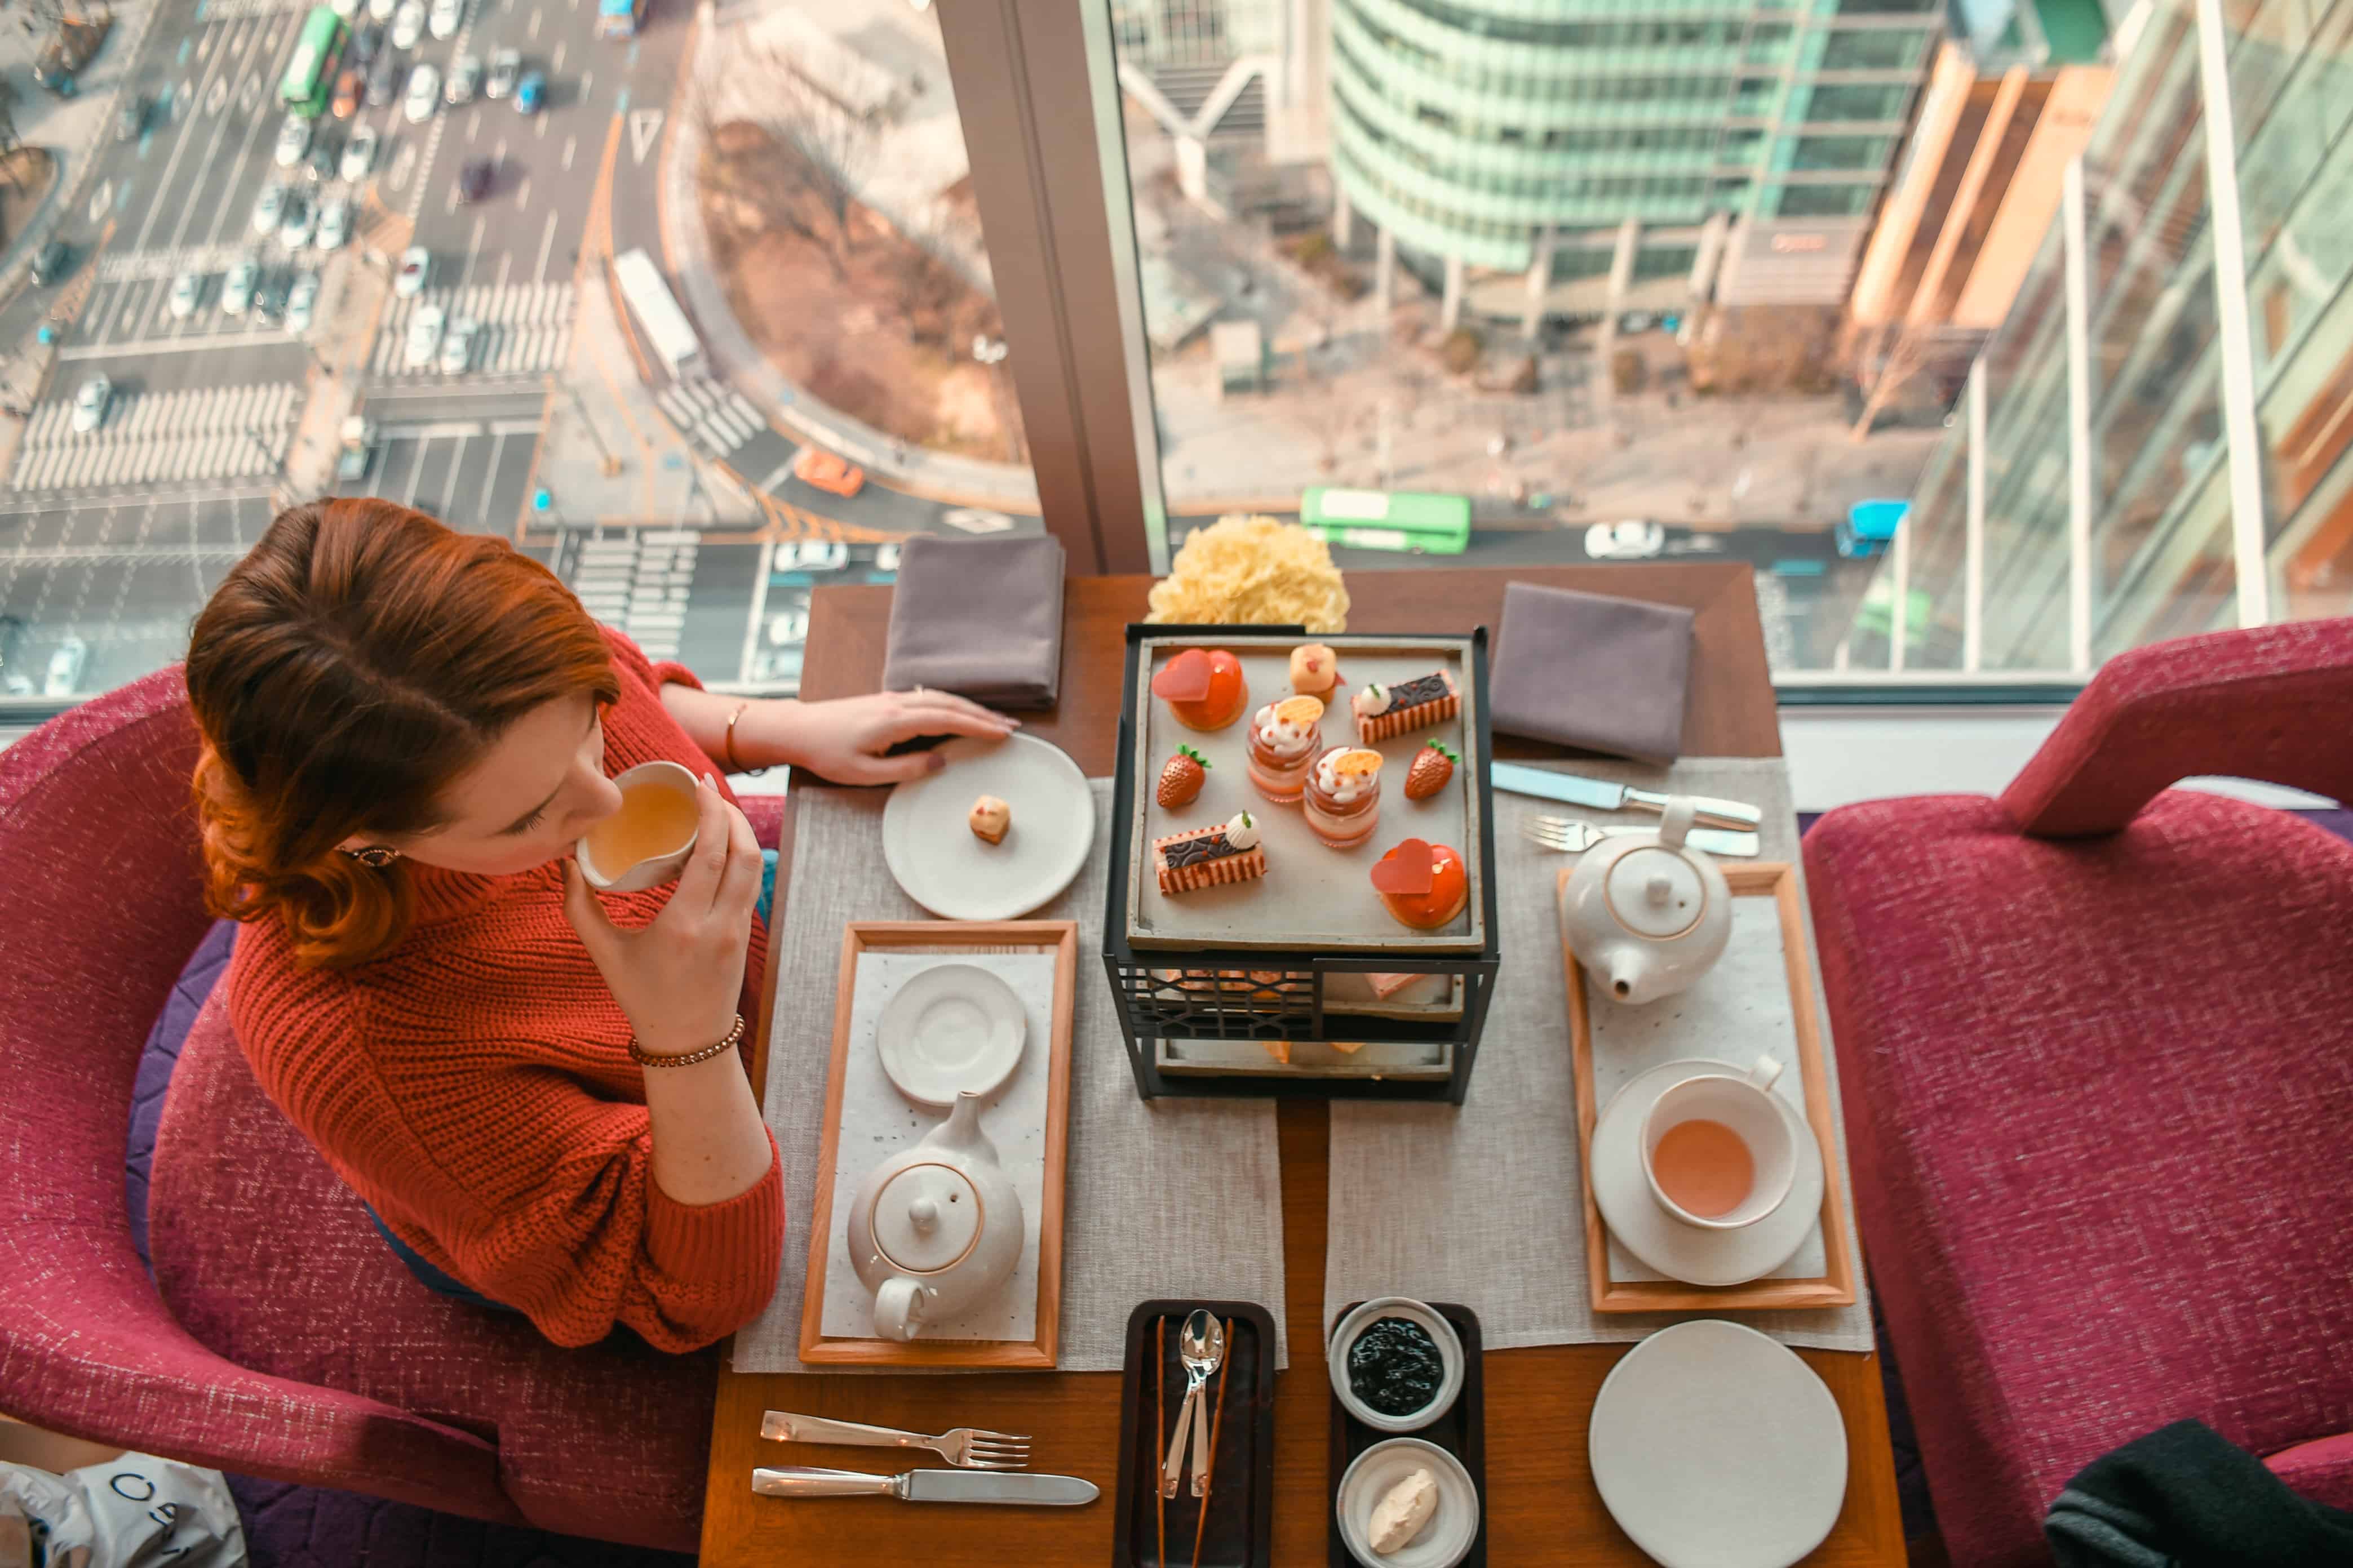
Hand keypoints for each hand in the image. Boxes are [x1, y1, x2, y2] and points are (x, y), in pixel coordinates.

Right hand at [563, 774, 759, 1058]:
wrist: (687, 1042)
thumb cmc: (643, 998)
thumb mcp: (604, 954)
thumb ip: (579, 908)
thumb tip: (563, 862)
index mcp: (684, 926)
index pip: (711, 855)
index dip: (711, 812)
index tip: (697, 785)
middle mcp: (719, 925)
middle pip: (743, 852)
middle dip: (731, 813)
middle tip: (707, 788)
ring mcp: (739, 930)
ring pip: (755, 866)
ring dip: (741, 831)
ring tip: (717, 807)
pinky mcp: (746, 933)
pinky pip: (750, 883)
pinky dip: (741, 855)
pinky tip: (722, 841)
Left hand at [759, 689, 1018, 784]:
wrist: (798, 729)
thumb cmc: (827, 753)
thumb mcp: (864, 773)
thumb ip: (906, 768)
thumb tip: (941, 762)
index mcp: (894, 721)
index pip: (947, 719)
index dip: (979, 725)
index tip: (1004, 733)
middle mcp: (897, 703)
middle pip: (950, 704)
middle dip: (984, 714)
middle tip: (1012, 726)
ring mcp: (892, 699)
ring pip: (941, 698)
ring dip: (971, 708)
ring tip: (994, 720)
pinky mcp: (887, 700)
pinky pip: (928, 697)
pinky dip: (952, 704)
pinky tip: (961, 711)